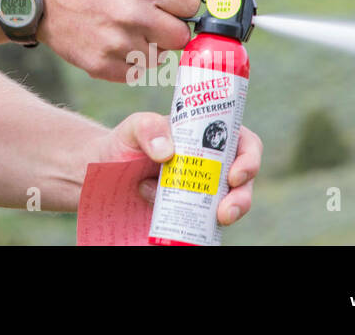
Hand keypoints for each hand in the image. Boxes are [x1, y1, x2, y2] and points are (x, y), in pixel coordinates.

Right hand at [35, 0, 211, 80]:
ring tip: (124, 28)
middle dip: (170, 27)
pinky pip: (135, 72)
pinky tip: (111, 41)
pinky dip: (129, 61)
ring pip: (159, 57)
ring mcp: (117, 43)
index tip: (171, 2)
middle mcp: (133, 14)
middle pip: (181, 37)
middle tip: (150, 18)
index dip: (183, 3)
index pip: (192, 4)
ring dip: (148, 46)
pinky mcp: (102, 66)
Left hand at [97, 111, 261, 226]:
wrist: (105, 170)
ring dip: (230, 213)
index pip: (243, 142)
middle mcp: (212, 163)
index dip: (249, 158)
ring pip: (231, 203)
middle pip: (244, 179)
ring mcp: (204, 189)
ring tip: (217, 220)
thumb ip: (148, 128)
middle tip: (227, 211)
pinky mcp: (192, 211)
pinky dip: (202, 226)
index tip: (235, 175)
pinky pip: (207, 222)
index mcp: (207, 135)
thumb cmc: (126, 142)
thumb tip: (167, 153)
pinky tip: (185, 228)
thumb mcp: (135, 127)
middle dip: (243, 196)